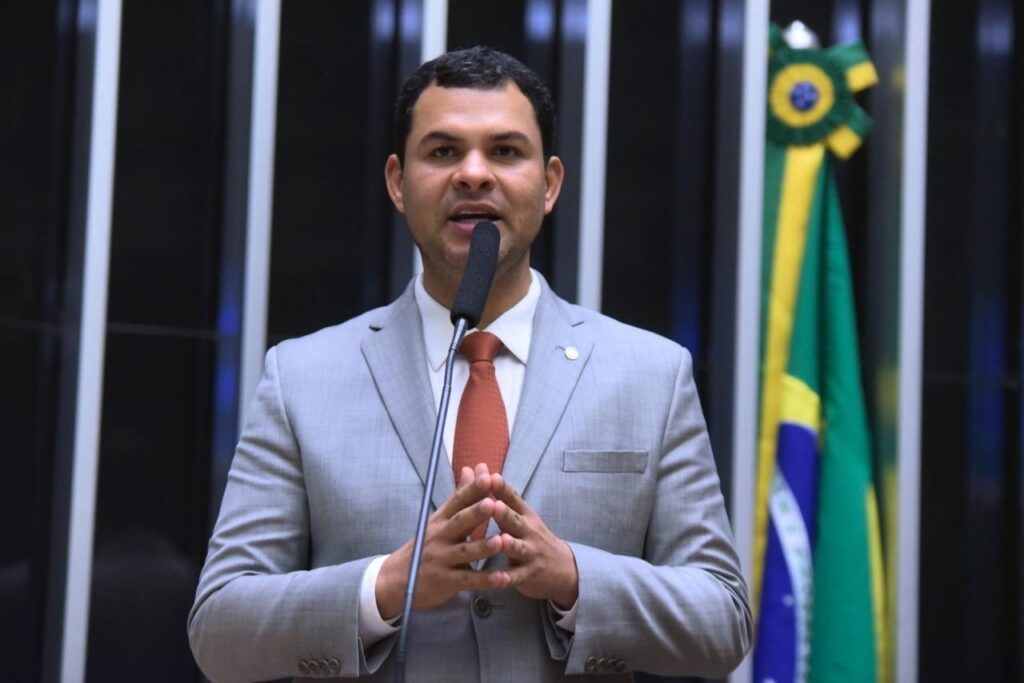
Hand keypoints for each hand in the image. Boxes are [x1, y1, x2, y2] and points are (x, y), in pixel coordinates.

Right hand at [375, 468, 506, 618]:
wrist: (395, 579)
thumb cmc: (425, 546)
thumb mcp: (438, 520)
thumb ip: (459, 497)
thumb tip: (470, 468)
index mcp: (440, 520)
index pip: (457, 501)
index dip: (472, 490)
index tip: (488, 477)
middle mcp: (440, 537)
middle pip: (459, 523)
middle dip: (476, 513)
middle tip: (493, 504)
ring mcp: (442, 559)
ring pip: (465, 552)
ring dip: (483, 547)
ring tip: (501, 541)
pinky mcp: (445, 581)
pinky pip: (467, 580)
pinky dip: (485, 580)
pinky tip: (502, 578)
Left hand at [490, 474, 578, 607]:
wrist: (563, 568)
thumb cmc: (533, 537)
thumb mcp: (520, 515)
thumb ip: (498, 495)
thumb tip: (478, 467)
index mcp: (525, 515)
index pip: (514, 499)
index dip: (503, 489)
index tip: (492, 477)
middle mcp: (529, 532)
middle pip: (516, 521)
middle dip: (505, 514)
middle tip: (494, 505)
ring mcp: (531, 553)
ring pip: (519, 548)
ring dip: (510, 544)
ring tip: (501, 540)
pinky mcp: (529, 575)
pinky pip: (517, 577)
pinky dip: (507, 578)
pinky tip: (497, 580)